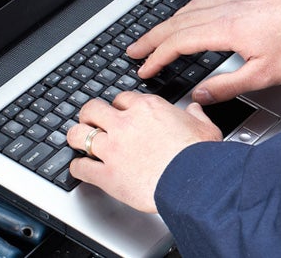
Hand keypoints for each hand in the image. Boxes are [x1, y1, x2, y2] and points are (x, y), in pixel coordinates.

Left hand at [67, 92, 221, 212]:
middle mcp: (125, 124)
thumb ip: (195, 115)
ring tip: (77, 140)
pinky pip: (81, 168)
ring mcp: (113, 149)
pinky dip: (77, 168)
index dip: (118, 107)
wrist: (195, 181)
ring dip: (76, 137)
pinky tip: (79, 168)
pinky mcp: (107, 175)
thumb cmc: (200, 155)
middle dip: (90, 115)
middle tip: (91, 121)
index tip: (118, 113)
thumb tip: (194, 110)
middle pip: (92, 109)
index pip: (121, 99)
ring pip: (78, 134)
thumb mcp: (204, 126)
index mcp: (147, 109)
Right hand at [127, 0, 280, 103]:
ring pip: (185, 12)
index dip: (157, 58)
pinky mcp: (239, 3)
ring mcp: (230, 4)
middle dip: (150, 39)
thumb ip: (227, 86)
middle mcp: (222, 13)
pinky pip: (200, 5)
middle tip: (132, 51)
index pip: (178, 42)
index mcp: (223, 30)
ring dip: (164, 25)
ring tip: (151, 37)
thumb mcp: (263, 76)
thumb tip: (200, 95)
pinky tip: (184, 19)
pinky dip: (182, 14)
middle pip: (174, 24)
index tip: (144, 69)